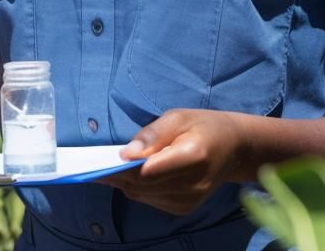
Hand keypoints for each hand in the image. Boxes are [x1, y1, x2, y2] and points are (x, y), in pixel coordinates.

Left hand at [100, 109, 246, 214]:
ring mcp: (189, 200)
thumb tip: (126, 153)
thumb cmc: (203, 126)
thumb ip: (152, 134)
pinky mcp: (184, 208)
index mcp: (194, 156)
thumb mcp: (178, 117)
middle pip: (142, 184)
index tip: (97, 161)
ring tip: (105, 167)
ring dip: (122, 182)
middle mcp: (193, 184)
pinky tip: (130, 175)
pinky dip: (136, 188)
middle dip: (115, 174)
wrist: (234, 149)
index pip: (149, 170)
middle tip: (90, 164)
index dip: (121, 168)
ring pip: (142, 194)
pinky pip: (149, 199)